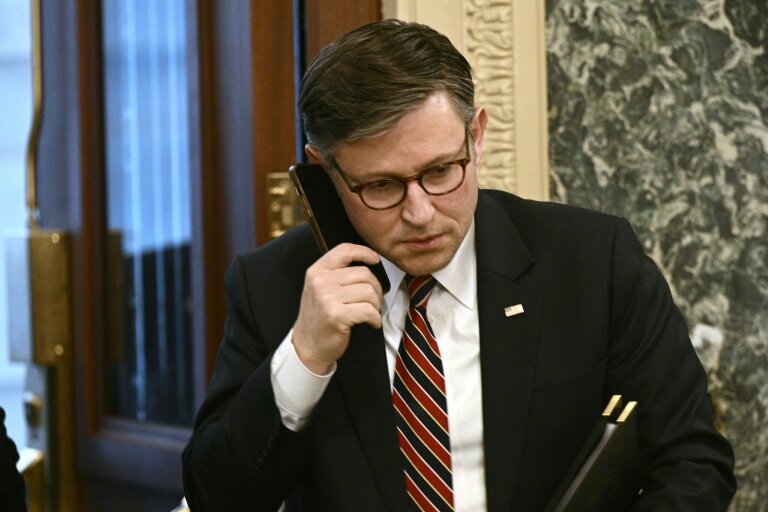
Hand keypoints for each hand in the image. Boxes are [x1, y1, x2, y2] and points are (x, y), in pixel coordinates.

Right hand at [292, 243, 383, 373]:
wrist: (308, 345)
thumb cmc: (319, 316)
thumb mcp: (320, 288)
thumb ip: (337, 273)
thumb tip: (368, 263)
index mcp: (316, 271)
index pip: (344, 250)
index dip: (364, 252)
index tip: (375, 259)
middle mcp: (320, 281)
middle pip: (364, 273)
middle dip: (376, 289)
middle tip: (373, 302)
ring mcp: (327, 298)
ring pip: (369, 291)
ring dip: (376, 305)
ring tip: (370, 313)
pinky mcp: (337, 315)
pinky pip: (369, 310)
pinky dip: (375, 318)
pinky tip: (371, 323)